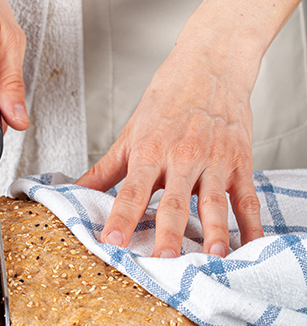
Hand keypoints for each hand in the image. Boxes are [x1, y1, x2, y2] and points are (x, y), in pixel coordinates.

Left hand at [76, 43, 263, 257]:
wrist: (209, 66)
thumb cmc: (167, 101)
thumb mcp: (130, 134)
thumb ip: (104, 169)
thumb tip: (73, 191)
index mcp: (150, 152)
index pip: (132, 191)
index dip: (121, 217)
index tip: (112, 241)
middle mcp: (182, 158)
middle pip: (173, 201)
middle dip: (168, 232)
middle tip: (163, 259)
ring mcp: (213, 162)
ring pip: (214, 202)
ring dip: (213, 231)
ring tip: (211, 256)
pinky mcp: (239, 163)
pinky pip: (247, 199)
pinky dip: (252, 225)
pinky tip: (250, 245)